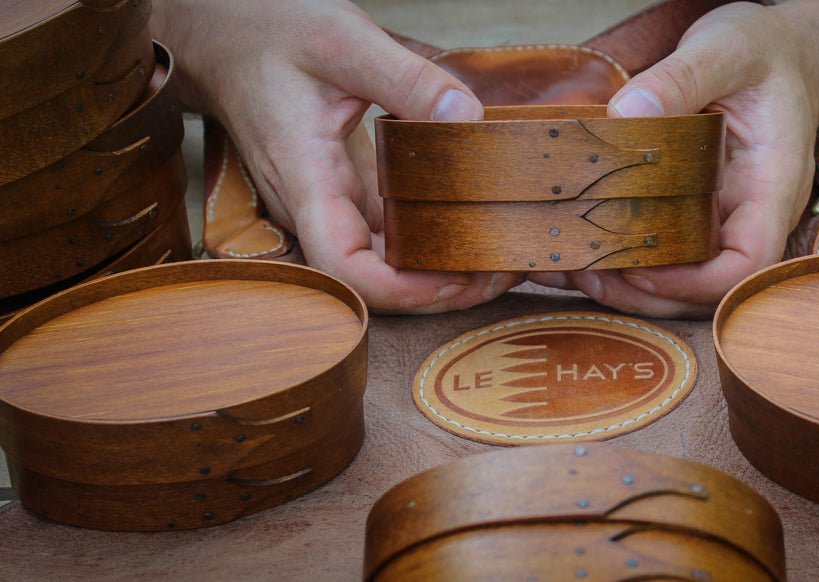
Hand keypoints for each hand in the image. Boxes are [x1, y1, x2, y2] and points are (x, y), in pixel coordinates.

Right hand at [152, 0, 521, 312]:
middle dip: (440, 288)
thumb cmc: (268, 32)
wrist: (224, 32)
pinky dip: (430, 236)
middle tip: (504, 269)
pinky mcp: (343, 191)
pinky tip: (472, 224)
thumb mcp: (344, 39)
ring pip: (385, 259)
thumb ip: (409, 78)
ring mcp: (328, 202)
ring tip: (501, 255)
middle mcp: (314, 204)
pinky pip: (388, 230)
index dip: (398, 289)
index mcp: (305, 176)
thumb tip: (467, 118)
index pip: (342, 264)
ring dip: (441, 267)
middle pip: (375, 277)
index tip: (454, 280)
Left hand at [531, 0, 818, 317]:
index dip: (695, 280)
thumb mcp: (725, 48)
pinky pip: (662, 248)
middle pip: (704, 284)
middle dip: (643, 291)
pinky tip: (575, 245)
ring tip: (568, 266)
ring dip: (625, 283)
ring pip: (679, 278)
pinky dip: (620, 256)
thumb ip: (680, 78)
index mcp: (772, 185)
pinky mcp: (692, 209)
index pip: (748, 261)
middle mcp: (749, 213)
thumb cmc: (765, 51)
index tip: (640, 266)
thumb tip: (626, 113)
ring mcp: (721, 216)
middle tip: (583, 270)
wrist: (780, 53)